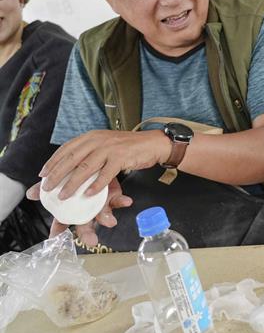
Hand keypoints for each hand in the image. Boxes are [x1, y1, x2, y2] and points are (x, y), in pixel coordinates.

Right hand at [27, 177, 132, 245]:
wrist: (99, 163)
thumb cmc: (79, 176)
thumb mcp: (62, 179)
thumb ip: (47, 188)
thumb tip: (30, 193)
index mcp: (72, 207)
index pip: (62, 220)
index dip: (58, 229)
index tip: (54, 236)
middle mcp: (86, 208)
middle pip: (85, 223)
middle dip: (87, 233)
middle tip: (91, 241)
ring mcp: (100, 203)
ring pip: (102, 214)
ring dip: (106, 218)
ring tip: (110, 222)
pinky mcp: (114, 195)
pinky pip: (118, 200)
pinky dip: (122, 201)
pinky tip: (127, 201)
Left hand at [39, 130, 169, 198]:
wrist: (153, 143)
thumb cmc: (128, 148)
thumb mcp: (105, 145)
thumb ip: (89, 153)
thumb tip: (70, 167)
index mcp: (91, 137)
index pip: (66, 149)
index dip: (52, 162)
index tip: (42, 175)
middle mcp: (98, 140)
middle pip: (72, 158)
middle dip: (57, 175)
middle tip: (46, 189)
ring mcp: (110, 148)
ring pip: (86, 167)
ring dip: (73, 183)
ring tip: (63, 195)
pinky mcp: (122, 157)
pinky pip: (106, 173)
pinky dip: (97, 185)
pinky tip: (89, 194)